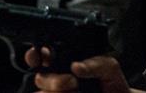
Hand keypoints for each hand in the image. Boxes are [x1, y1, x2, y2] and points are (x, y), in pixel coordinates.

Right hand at [26, 48, 144, 92]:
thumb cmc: (111, 82)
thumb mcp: (109, 67)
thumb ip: (96, 63)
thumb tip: (76, 66)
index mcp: (64, 63)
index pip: (40, 57)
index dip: (34, 55)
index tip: (37, 56)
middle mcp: (57, 80)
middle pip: (39, 78)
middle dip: (52, 80)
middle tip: (72, 81)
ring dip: (57, 91)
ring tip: (77, 91)